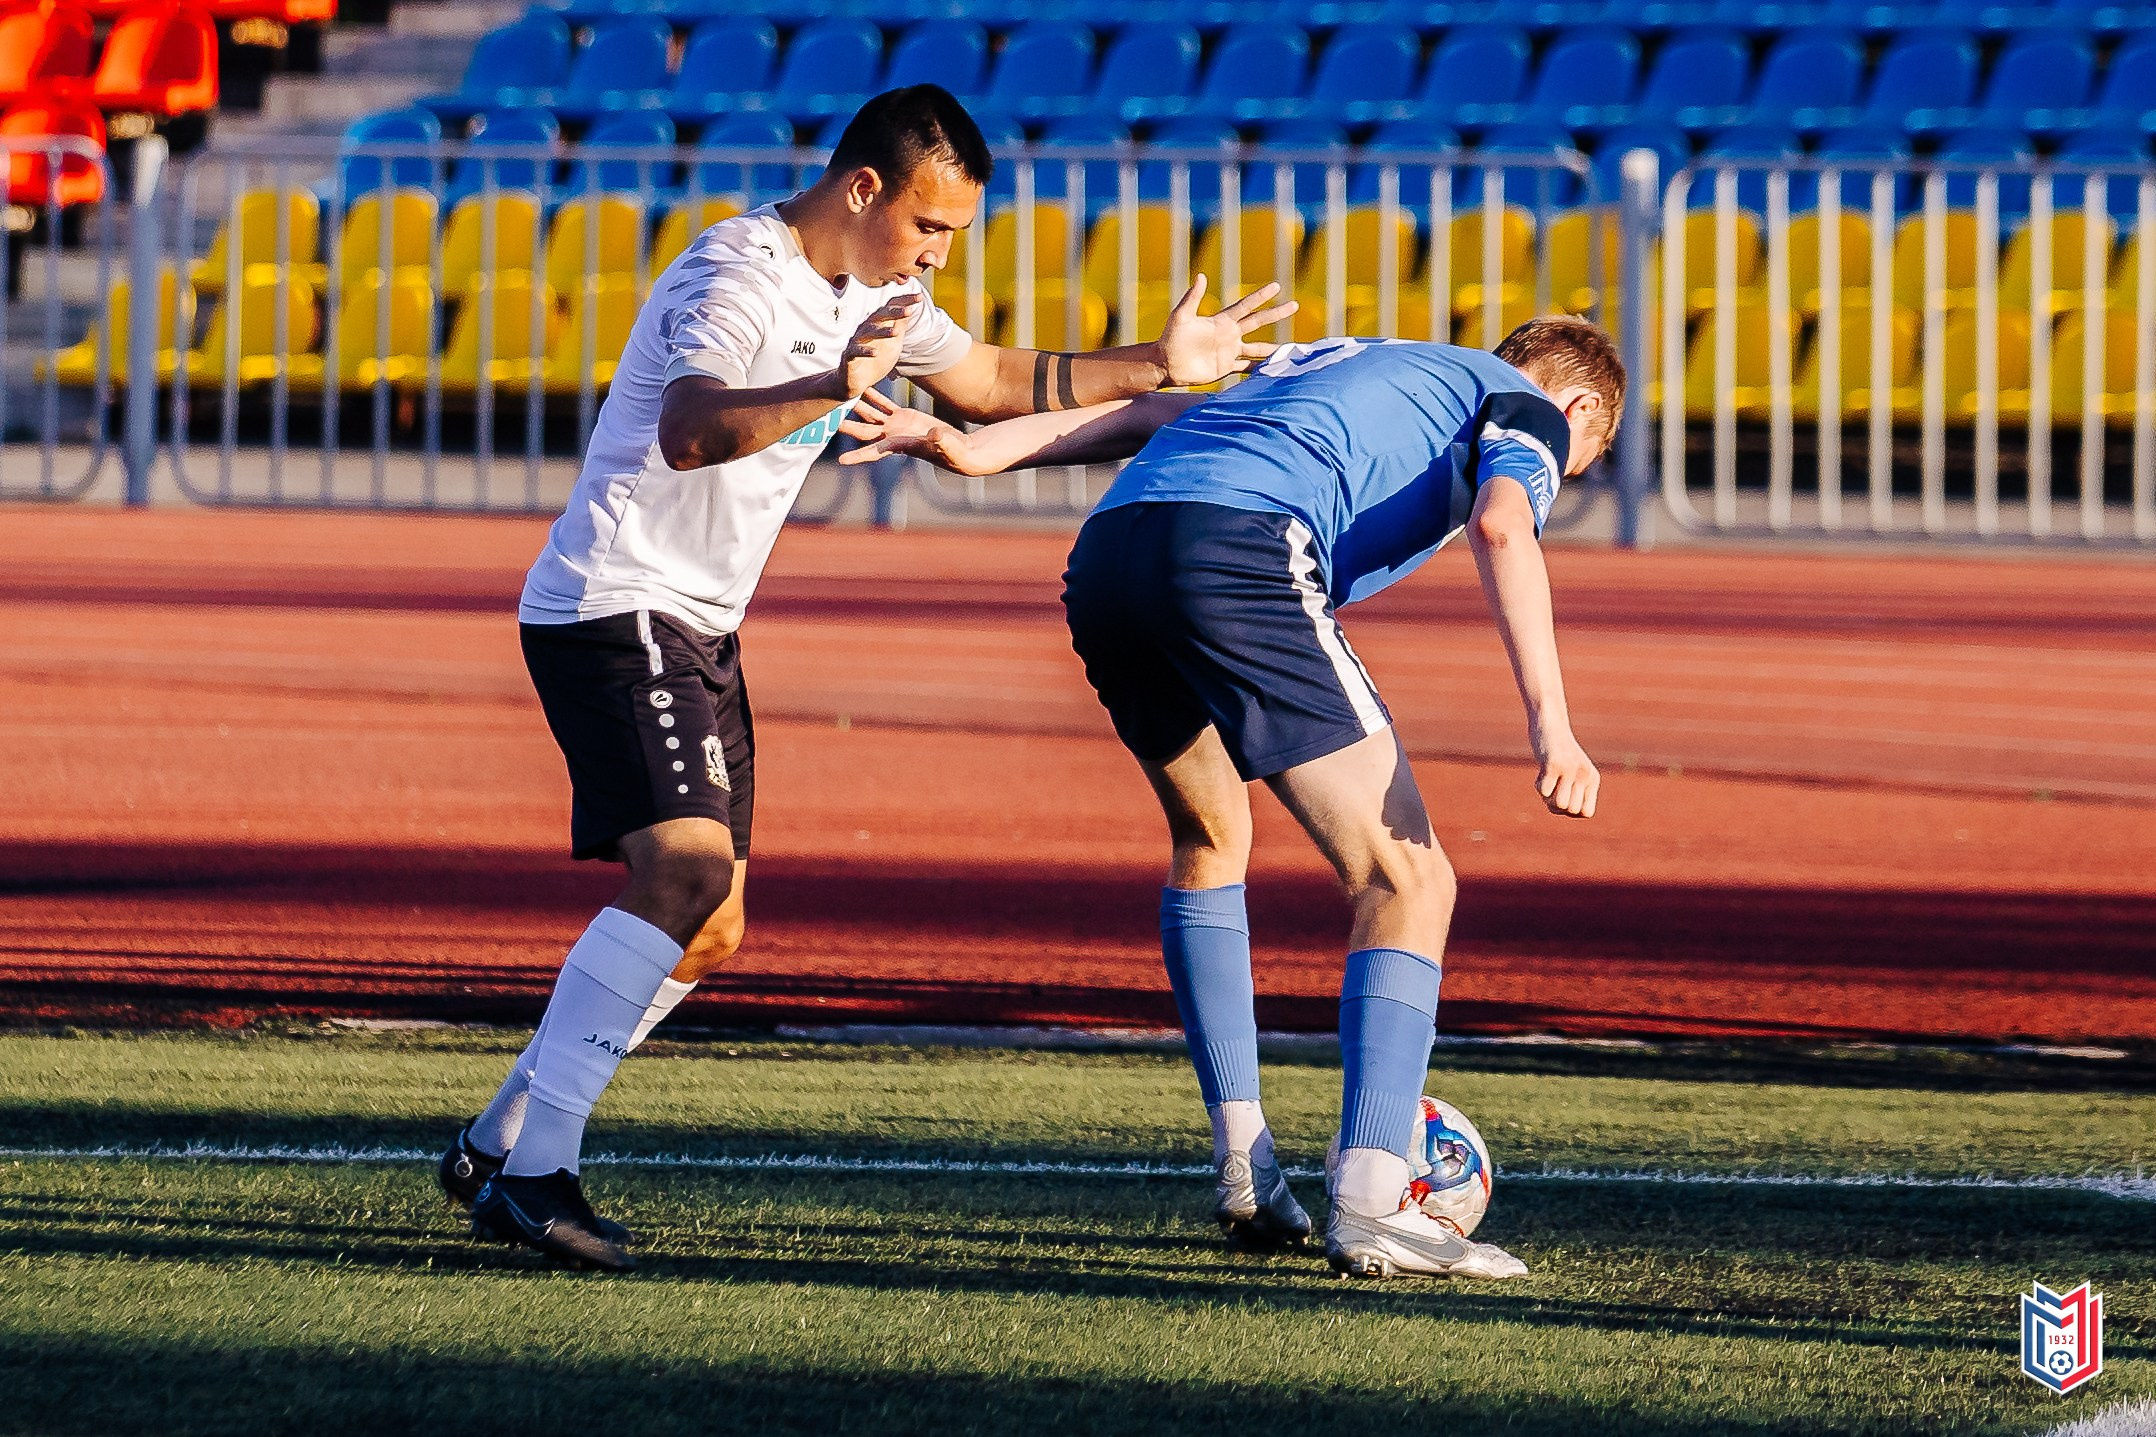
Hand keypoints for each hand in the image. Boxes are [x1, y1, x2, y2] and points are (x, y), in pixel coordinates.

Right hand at [836, 294, 919, 397]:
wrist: (857, 381)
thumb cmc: (876, 360)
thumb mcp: (893, 343)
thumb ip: (900, 326)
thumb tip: (910, 308)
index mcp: (878, 324)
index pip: (891, 308)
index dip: (904, 302)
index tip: (920, 297)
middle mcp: (867, 329)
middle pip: (880, 316)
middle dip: (894, 312)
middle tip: (908, 310)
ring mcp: (857, 341)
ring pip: (869, 332)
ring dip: (882, 332)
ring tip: (894, 332)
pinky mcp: (849, 355)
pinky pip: (856, 351)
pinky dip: (866, 351)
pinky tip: (875, 353)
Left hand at [837, 387, 980, 472]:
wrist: (960, 450)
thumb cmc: (955, 453)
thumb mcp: (948, 447)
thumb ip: (941, 441)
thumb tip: (936, 435)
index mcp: (900, 445)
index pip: (875, 452)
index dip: (858, 456)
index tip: (841, 461)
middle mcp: (893, 437)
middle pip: (864, 432)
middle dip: (846, 427)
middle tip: (827, 420)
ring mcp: (897, 426)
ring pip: (870, 415)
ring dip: (856, 407)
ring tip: (841, 396)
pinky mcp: (905, 417)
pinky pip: (884, 405)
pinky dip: (874, 397)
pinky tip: (864, 387)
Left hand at [1154, 276, 1299, 385]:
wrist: (1165, 363)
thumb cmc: (1170, 338)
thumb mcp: (1181, 315)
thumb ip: (1192, 297)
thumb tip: (1201, 276)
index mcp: (1221, 321)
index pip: (1246, 306)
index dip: (1261, 296)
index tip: (1276, 287)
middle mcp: (1229, 335)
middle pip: (1258, 322)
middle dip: (1276, 314)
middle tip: (1294, 306)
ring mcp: (1229, 352)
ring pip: (1257, 348)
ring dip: (1272, 348)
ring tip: (1290, 348)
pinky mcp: (1225, 368)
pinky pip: (1246, 368)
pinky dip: (1259, 369)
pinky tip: (1271, 370)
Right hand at [1533, 725, 1599, 817]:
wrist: (1551, 722)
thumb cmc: (1558, 751)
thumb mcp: (1572, 771)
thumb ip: (1572, 791)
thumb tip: (1563, 809)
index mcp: (1593, 779)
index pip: (1586, 813)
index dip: (1570, 811)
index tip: (1562, 796)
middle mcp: (1585, 775)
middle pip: (1571, 810)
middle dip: (1556, 805)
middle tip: (1552, 787)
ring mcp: (1570, 769)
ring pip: (1559, 804)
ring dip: (1547, 798)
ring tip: (1547, 781)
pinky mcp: (1553, 763)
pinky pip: (1544, 790)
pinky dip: (1538, 785)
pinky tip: (1541, 771)